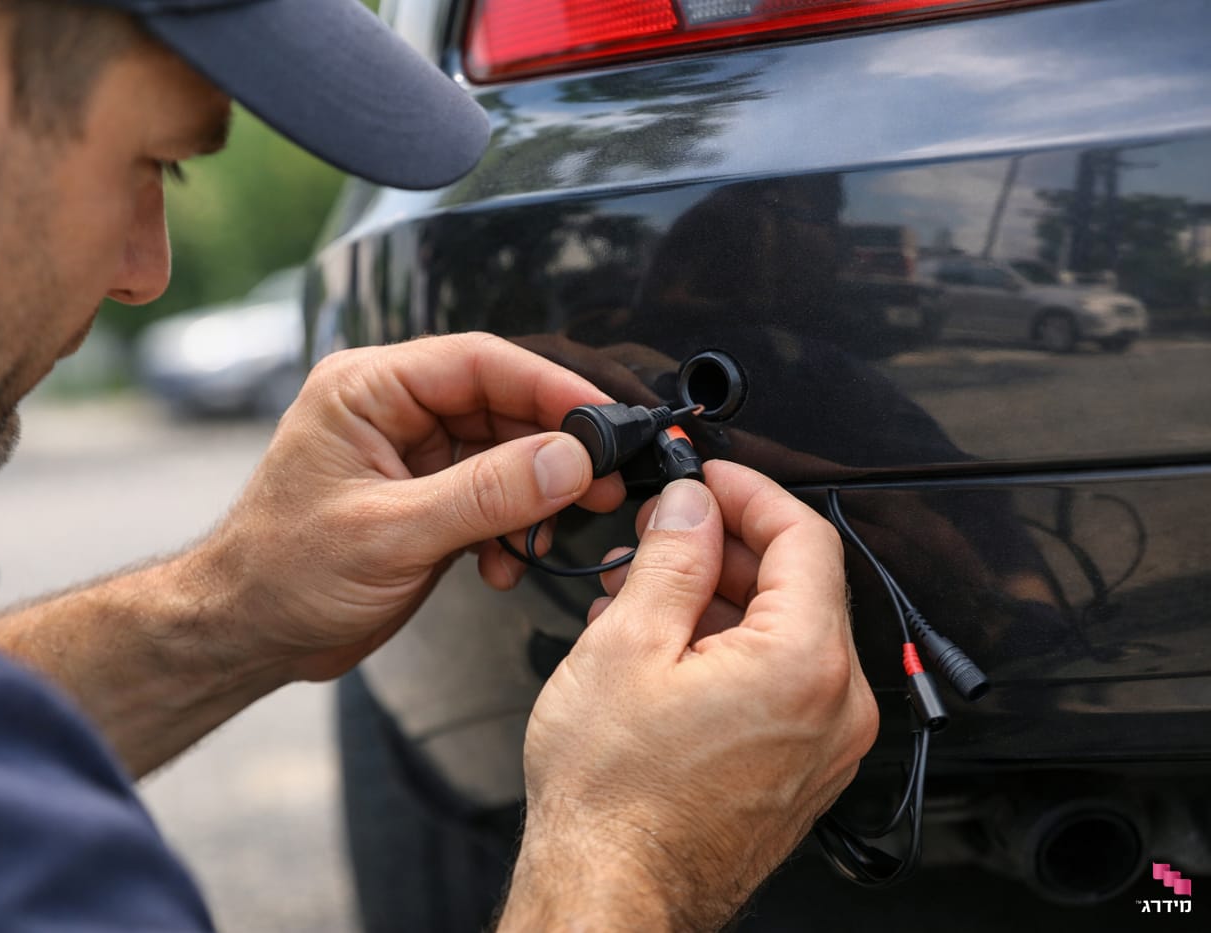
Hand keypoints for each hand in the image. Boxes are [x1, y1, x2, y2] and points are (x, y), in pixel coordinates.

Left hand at [185, 333, 625, 683]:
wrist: (247, 634)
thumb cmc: (284, 575)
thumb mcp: (391, 533)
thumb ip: (486, 494)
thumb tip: (570, 460)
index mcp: (368, 389)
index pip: (479, 362)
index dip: (549, 387)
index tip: (604, 421)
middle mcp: (392, 410)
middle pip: (501, 404)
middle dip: (556, 447)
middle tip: (607, 482)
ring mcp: (411, 455)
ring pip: (504, 453)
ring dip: (539, 494)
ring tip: (559, 532)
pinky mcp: (425, 499)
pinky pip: (492, 496)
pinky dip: (511, 528)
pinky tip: (505, 565)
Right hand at [500, 462, 878, 931]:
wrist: (612, 893)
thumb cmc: (615, 798)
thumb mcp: (627, 645)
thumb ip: (672, 557)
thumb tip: (693, 505)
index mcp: (805, 664)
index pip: (804, 536)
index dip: (749, 490)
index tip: (708, 477)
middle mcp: (835, 707)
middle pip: (797, 584)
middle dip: (722, 548)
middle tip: (658, 537)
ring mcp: (823, 746)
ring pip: (784, 634)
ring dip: (717, 600)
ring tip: (641, 596)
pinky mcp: (800, 771)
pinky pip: (778, 684)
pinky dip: (727, 651)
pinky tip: (662, 648)